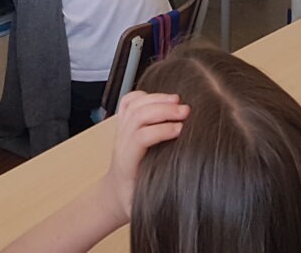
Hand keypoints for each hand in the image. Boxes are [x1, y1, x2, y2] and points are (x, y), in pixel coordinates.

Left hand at [105, 92, 188, 220]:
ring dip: (157, 99)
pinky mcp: (124, 123)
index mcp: (126, 162)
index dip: (161, 131)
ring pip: (134, 104)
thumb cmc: (131, 200)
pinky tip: (160, 98)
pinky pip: (129, 101)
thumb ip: (155, 201)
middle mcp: (122, 142)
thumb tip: (179, 199)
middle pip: (138, 115)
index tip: (181, 130)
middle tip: (186, 112)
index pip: (141, 137)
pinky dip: (145, 95)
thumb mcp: (143, 206)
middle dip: (163, 110)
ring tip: (177, 101)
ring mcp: (121, 130)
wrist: (114, 194)